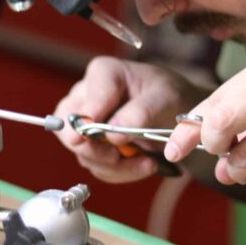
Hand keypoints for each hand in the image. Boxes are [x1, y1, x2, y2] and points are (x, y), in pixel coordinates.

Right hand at [54, 57, 208, 182]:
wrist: (175, 116)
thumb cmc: (169, 97)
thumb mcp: (165, 99)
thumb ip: (140, 113)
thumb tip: (113, 134)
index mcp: (104, 73)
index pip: (91, 97)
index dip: (91, 117)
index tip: (96, 134)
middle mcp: (87, 97)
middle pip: (70, 127)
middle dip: (95, 148)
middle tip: (116, 157)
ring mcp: (85, 123)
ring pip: (82, 152)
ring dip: (115, 165)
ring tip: (147, 161)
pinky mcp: (92, 146)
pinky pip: (96, 166)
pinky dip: (120, 171)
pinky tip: (143, 163)